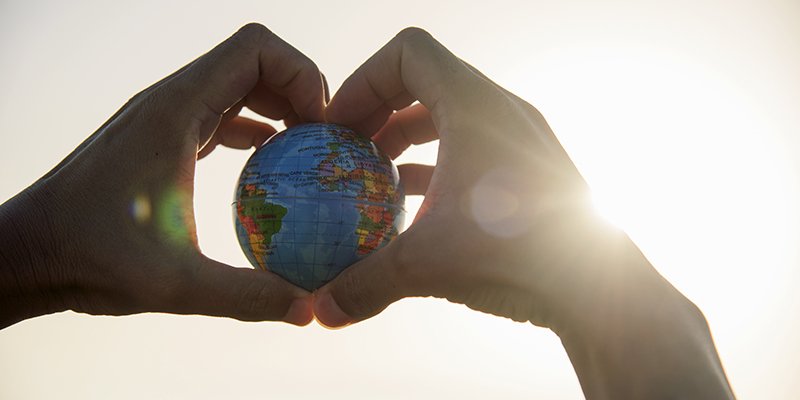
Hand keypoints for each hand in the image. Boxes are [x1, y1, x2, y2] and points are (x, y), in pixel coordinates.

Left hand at [0, 24, 324, 327]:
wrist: (29, 252)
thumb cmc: (90, 258)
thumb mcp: (174, 283)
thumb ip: (246, 295)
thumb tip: (308, 308)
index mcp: (176, 110)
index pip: (255, 50)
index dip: (302, 75)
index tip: (322, 128)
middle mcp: (171, 100)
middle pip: (255, 61)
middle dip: (300, 90)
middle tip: (325, 142)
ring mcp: (166, 115)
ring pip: (238, 84)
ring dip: (279, 107)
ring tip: (309, 152)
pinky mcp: (162, 136)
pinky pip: (221, 112)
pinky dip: (255, 127)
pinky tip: (271, 165)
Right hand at [314, 28, 733, 398]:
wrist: (599, 288)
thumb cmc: (519, 255)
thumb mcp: (427, 265)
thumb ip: (365, 283)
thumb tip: (321, 310)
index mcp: (475, 105)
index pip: (407, 53)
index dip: (363, 81)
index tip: (340, 127)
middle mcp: (502, 111)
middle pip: (425, 83)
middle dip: (379, 114)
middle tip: (350, 153)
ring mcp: (521, 139)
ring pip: (450, 118)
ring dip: (407, 142)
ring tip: (376, 179)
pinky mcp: (531, 171)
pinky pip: (473, 150)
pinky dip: (438, 167)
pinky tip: (417, 209)